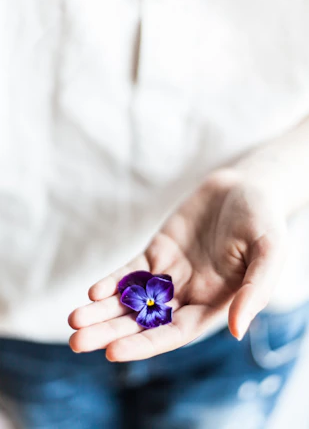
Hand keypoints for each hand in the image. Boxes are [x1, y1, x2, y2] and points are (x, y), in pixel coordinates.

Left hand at [68, 169, 286, 360]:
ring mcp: (171, 273)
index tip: (113, 351)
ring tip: (74, 320)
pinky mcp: (158, 251)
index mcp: (214, 304)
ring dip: (103, 310)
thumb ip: (255, 291)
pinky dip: (113, 281)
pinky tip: (94, 291)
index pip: (174, 333)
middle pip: (144, 321)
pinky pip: (132, 271)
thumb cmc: (264, 220)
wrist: (246, 186)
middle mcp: (189, 295)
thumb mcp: (270, 252)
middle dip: (111, 331)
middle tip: (77, 342)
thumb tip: (236, 330)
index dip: (145, 344)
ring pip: (132, 299)